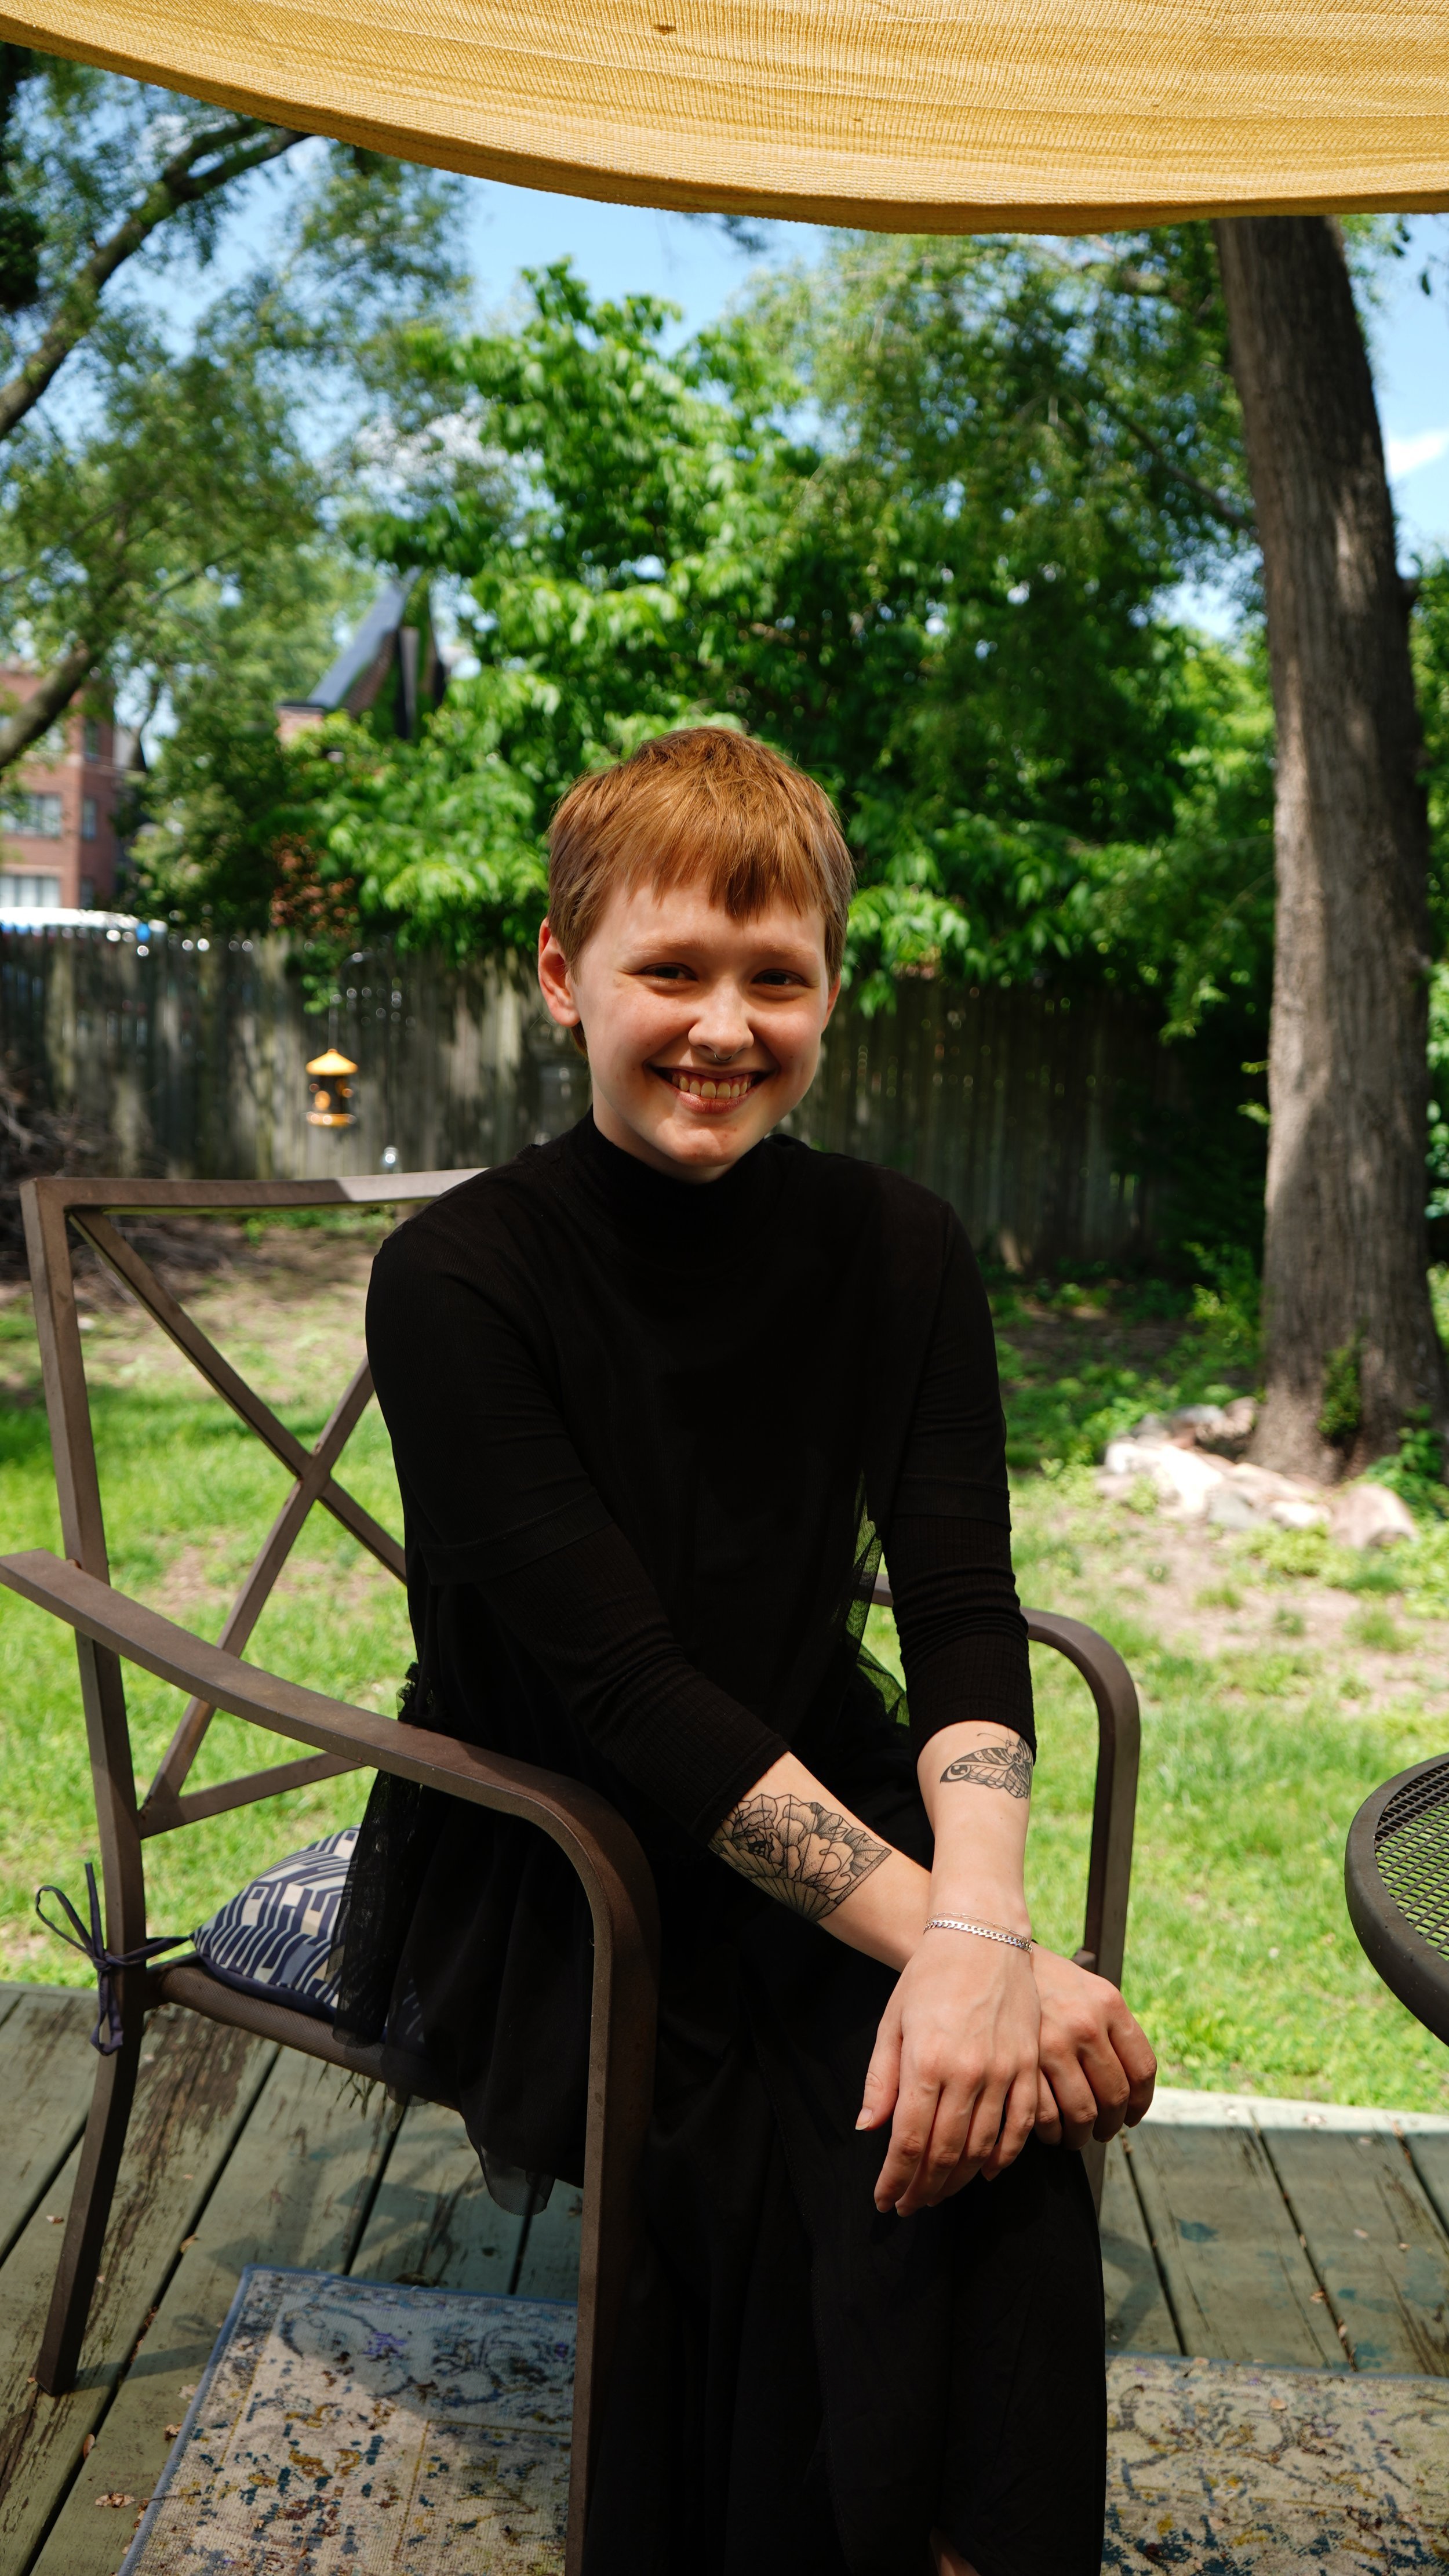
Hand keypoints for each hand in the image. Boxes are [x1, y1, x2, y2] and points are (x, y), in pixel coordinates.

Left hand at [858, 1932, 1040, 2215]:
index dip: (895, 2180)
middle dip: (923, 2189)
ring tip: (938, 2193)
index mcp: (926, 2061)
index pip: (909, 2142)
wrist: (981, 1937)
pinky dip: (1004, 2156)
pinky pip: (1022, 2125)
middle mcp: (967, 2071)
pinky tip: (985, 2170)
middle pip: (945, 2153)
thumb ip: (881, 2080)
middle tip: (909, 2205)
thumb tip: (868, 2130)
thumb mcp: (892, 2024)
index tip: (885, 2201)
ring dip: (958, 2180)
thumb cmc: (928, 1977)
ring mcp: (1004, 2070)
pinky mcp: (1030, 2066)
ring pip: (983, 2147)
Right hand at [1030, 1945, 1155, 2148]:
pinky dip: (1050, 2131)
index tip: (1131, 2115)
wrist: (994, 1956)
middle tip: (1102, 2131)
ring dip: (1081, 2135)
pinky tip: (1048, 2129)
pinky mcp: (1022, 2059)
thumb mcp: (1090, 1990)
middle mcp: (1085, 2023)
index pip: (1142, 2070)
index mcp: (1109, 2004)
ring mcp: (1053, 2042)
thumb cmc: (1046, 1981)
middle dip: (1110, 2125)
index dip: (1140, 2103)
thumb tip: (1130, 2090)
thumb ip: (1112, 2031)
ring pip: (1083, 2113)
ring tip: (1075, 2135)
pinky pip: (1046, 2114)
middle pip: (1114, 2097)